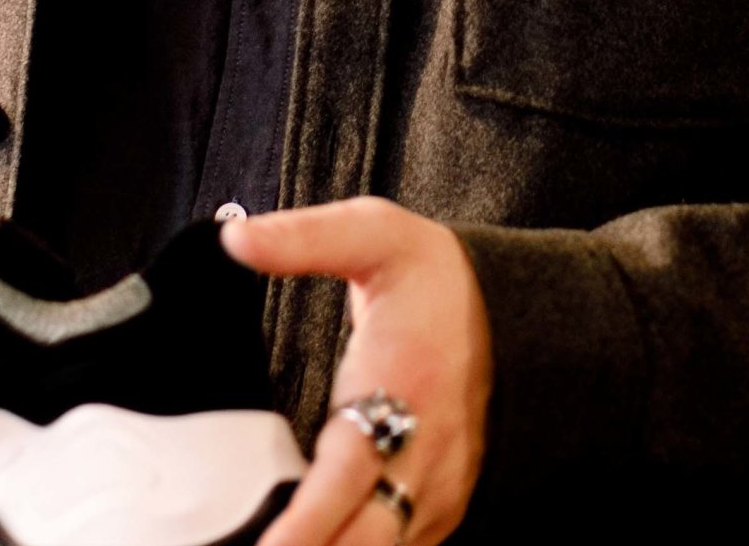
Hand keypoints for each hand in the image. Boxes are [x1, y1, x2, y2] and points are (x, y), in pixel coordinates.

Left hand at [223, 197, 488, 545]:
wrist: (513, 307)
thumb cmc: (433, 277)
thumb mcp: (373, 233)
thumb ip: (303, 239)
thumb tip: (235, 237)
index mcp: (398, 390)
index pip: (344, 478)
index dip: (302, 526)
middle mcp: (423, 454)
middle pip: (365, 541)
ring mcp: (438, 489)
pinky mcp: (443, 507)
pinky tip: (317, 545)